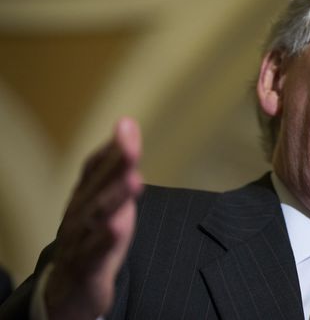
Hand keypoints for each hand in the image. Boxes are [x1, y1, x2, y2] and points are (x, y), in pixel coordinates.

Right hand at [44, 118, 143, 318]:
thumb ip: (115, 169)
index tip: (127, 124)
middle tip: (131, 142)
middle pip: (97, 187)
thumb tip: (129, 128)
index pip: (95, 168)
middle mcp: (79, 214)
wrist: (69, 290)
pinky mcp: (85, 268)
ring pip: (96, 217)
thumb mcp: (105, 202)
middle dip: (115, 164)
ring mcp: (78, 240)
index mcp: (84, 197)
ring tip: (133, 178)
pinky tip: (118, 225)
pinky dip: (105, 239)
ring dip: (115, 197)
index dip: (111, 148)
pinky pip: (94, 252)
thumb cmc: (93, 238)